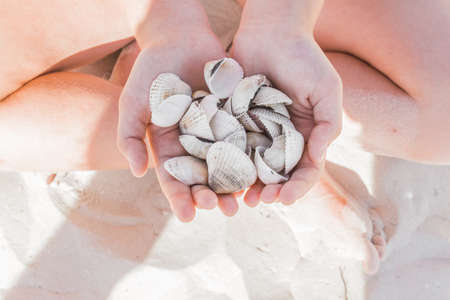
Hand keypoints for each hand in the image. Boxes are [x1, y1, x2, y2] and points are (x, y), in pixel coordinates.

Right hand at [117, 1, 231, 221]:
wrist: (179, 37)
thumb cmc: (151, 71)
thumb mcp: (134, 103)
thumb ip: (131, 136)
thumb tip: (137, 172)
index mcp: (169, 146)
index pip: (173, 178)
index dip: (179, 198)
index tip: (188, 216)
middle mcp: (194, 144)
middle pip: (203, 177)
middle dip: (211, 196)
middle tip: (223, 210)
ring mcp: (216, 131)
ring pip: (227, 164)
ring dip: (234, 184)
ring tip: (243, 202)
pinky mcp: (235, 117)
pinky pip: (244, 140)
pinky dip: (250, 157)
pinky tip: (259, 172)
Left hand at [231, 22, 342, 205]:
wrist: (271, 30)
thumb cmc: (304, 58)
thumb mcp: (326, 90)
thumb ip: (328, 125)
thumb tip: (317, 159)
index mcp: (306, 134)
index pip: (305, 169)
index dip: (298, 186)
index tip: (286, 198)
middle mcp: (281, 136)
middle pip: (277, 173)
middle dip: (271, 190)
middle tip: (260, 201)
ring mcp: (257, 129)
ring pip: (252, 164)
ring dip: (248, 184)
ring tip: (241, 199)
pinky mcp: (235, 119)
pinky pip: (231, 145)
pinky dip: (228, 162)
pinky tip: (221, 175)